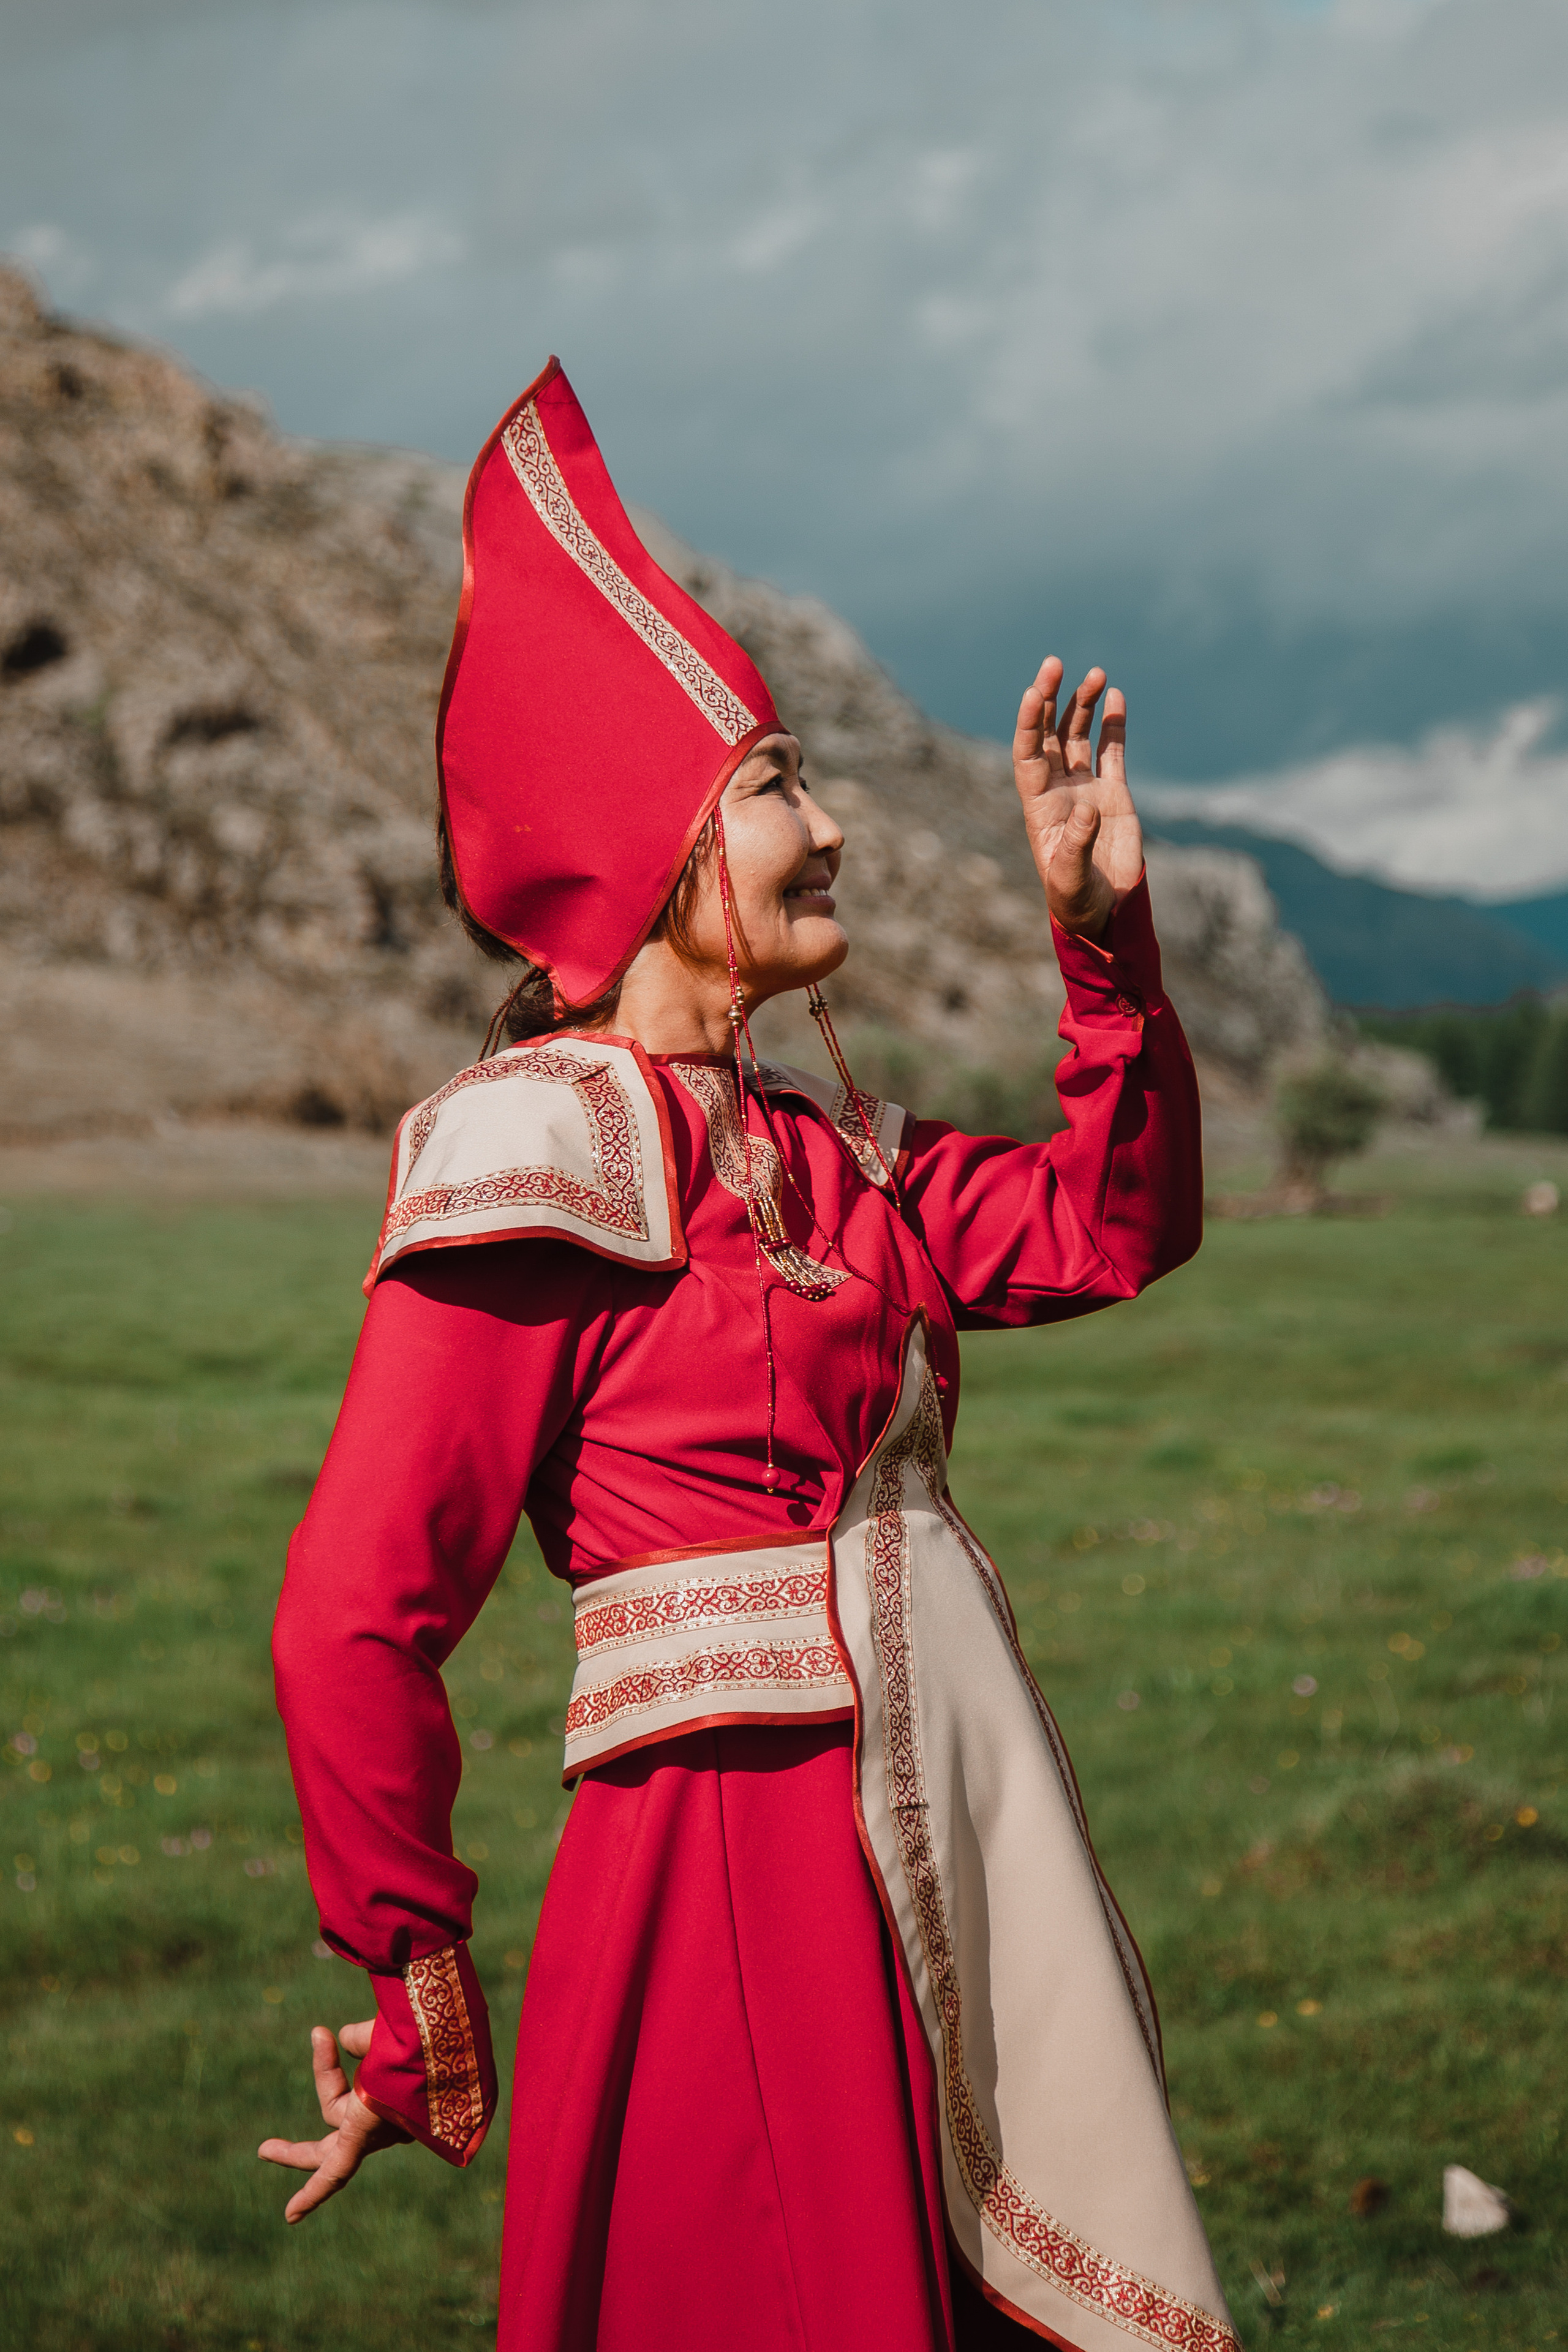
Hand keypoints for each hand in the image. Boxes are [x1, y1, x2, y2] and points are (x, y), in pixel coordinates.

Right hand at [258, 2020, 409, 2222]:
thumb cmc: (420, 2028)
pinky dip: (313, 2193)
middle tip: (267, 2149)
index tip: (321, 2034)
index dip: (326, 2066)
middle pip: (341, 2142)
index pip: (352, 2091)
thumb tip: (342, 2038)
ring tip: (269, 2147)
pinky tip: (291, 2215)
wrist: (439, 2035)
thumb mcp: (387, 2030)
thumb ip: (362, 2039)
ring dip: (300, 2138)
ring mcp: (377, 2132)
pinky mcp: (363, 2136)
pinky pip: (334, 2172)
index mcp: (399, 2099)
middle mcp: (390, 2123)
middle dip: (303, 2149)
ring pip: (329, 2137)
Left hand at [1012, 657, 1141, 939]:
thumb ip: (1077, 843)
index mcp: (1039, 806)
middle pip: (1050, 734)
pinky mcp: (1114, 793)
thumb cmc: (1075, 899)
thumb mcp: (1070, 877)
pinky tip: (1115, 696)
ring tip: (1096, 674)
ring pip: (1080, 736)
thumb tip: (1087, 809)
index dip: (1030, 723)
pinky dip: (1113, 724)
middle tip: (1055, 664)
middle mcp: (1058, 790)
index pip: (1028, 753)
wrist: (1102, 913)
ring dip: (1084, 704)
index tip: (1035, 692)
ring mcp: (1086, 788)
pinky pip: (1112, 750)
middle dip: (1052, 699)